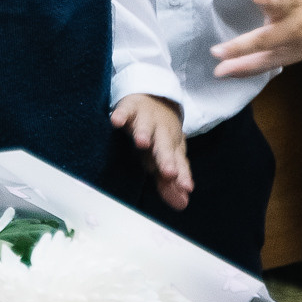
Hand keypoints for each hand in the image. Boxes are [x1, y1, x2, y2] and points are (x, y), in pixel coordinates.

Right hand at [112, 93, 190, 209]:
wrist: (154, 96)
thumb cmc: (159, 135)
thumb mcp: (165, 158)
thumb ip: (170, 183)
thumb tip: (182, 205)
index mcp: (173, 146)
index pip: (178, 162)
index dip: (182, 175)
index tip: (186, 188)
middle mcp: (162, 132)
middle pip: (164, 146)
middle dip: (166, 159)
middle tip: (168, 173)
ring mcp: (146, 119)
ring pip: (146, 126)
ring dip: (144, 133)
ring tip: (141, 143)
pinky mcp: (130, 107)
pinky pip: (125, 111)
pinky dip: (121, 115)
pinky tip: (116, 122)